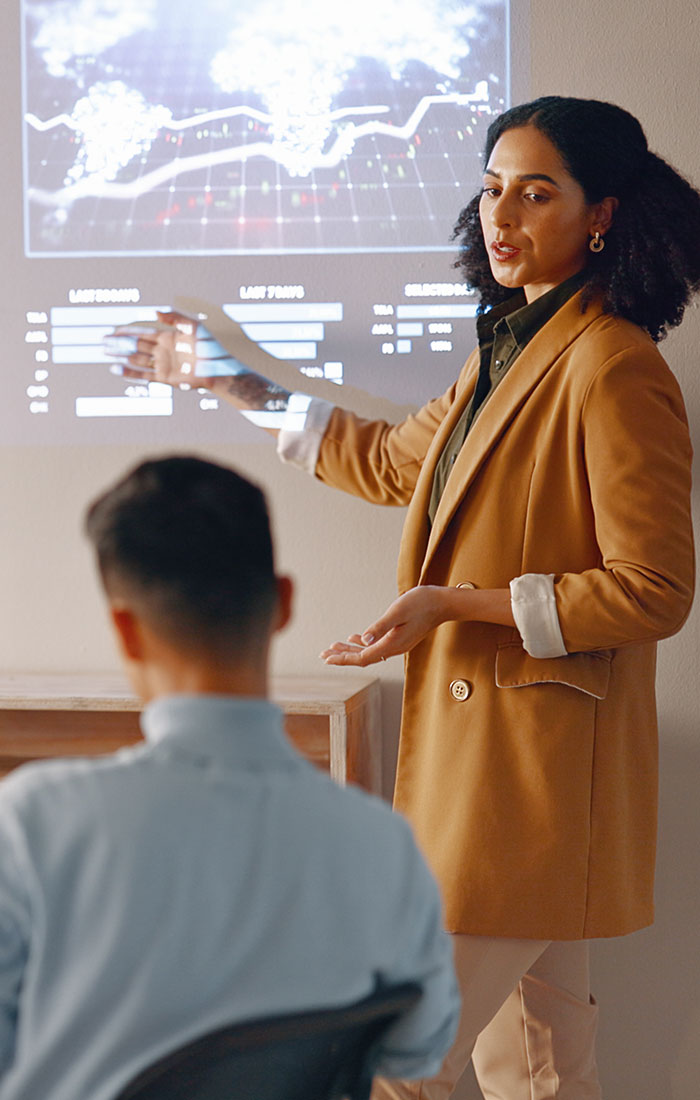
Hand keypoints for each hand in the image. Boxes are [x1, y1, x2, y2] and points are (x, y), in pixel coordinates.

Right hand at [104, 311, 220, 390]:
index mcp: (167, 338)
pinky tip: (117, 369)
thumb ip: (174, 318)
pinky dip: (130, 372)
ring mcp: (163, 365)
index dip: (128, 331)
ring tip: (106, 353)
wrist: (216, 369)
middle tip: (103, 341)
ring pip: (137, 359)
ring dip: (121, 356)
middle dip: (120, 343)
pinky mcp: (165, 378)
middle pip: (136, 345)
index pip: (143, 333)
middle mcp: (163, 351)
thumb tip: (155, 311)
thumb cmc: (208, 347)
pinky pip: (144, 375)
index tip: (114, 330)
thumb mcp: (193, 327)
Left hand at [320, 586, 450, 666]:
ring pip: (369, 652)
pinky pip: (377, 646)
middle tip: (323, 655)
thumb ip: (380, 626)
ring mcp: (398, 645)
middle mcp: (394, 648)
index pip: (362, 657)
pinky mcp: (400, 638)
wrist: (443, 603)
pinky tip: (355, 638)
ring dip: (351, 650)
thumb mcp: (398, 611)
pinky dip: (363, 644)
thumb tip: (363, 639)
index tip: (327, 658)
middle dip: (342, 656)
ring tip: (334, 647)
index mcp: (392, 644)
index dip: (343, 658)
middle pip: (363, 658)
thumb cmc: (421, 603)